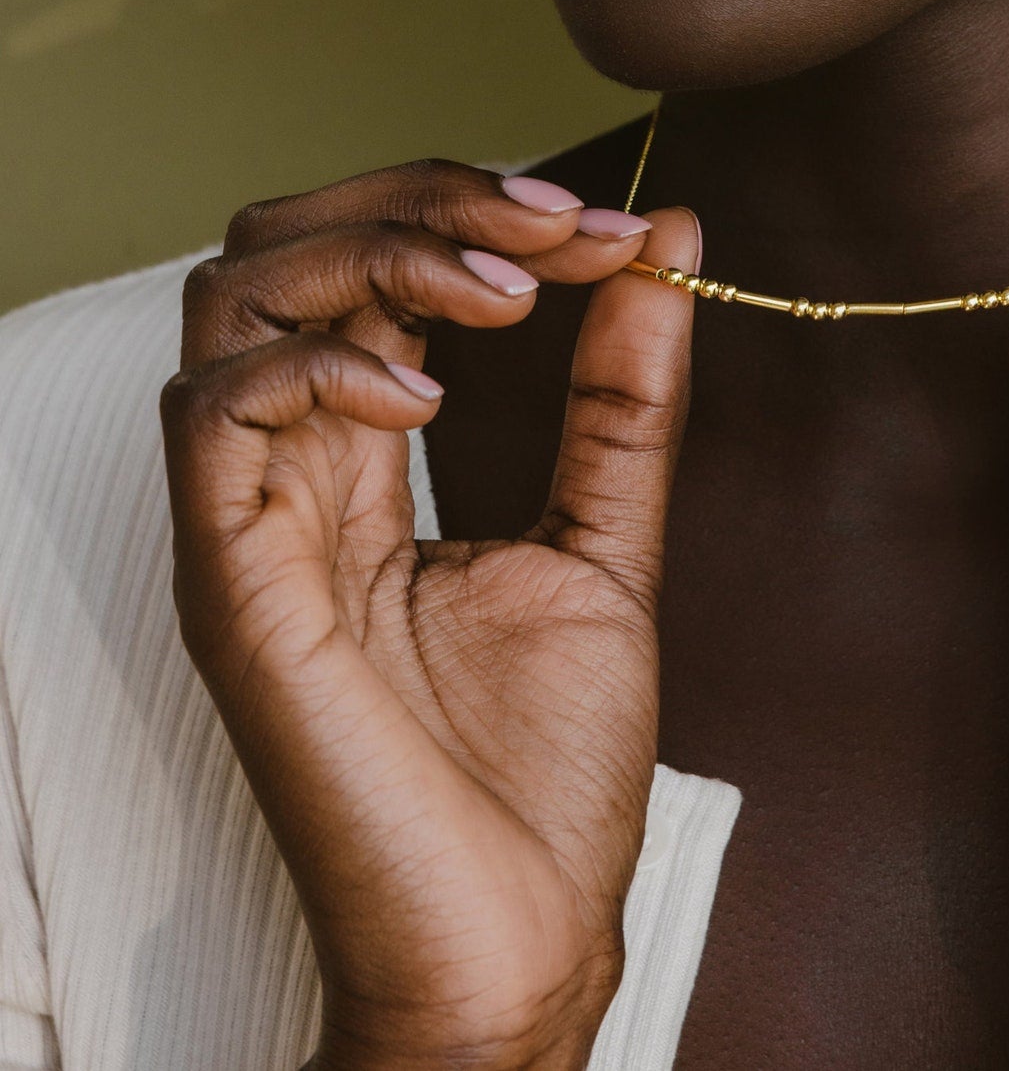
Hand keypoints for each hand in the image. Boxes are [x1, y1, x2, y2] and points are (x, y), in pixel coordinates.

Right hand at [159, 160, 699, 1070]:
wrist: (518, 937)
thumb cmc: (545, 764)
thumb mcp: (608, 540)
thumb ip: (622, 399)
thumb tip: (670, 244)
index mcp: (369, 461)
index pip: (377, 265)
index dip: (484, 211)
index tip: (617, 231)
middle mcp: (295, 473)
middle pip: (287, 242)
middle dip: (425, 195)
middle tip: (562, 226)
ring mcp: (253, 523)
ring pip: (234, 296)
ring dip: (380, 250)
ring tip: (508, 291)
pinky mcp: (232, 584)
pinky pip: (216, 414)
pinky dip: (322, 365)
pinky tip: (430, 398)